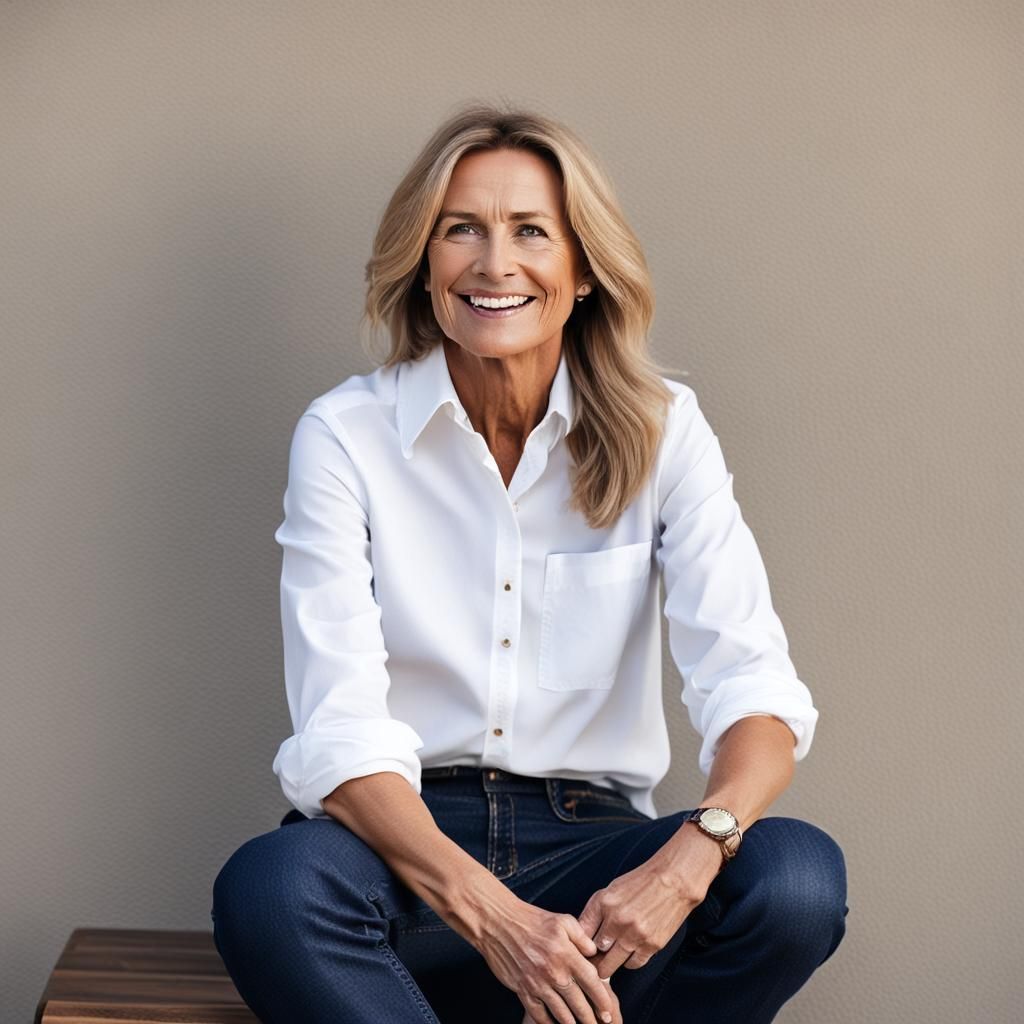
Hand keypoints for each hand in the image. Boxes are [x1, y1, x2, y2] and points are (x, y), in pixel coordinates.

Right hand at [474, 894, 622, 1023]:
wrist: (498, 924)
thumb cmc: (532, 919)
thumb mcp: (562, 920)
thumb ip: (582, 937)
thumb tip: (595, 952)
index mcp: (566, 954)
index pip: (592, 982)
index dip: (603, 1000)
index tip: (609, 1012)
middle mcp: (554, 972)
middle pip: (579, 1003)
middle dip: (591, 1018)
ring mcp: (538, 984)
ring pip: (561, 1013)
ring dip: (573, 1023)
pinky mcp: (523, 990)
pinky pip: (539, 1014)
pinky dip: (549, 1023)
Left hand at [578, 830, 720, 979]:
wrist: (674, 881)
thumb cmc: (641, 883)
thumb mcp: (612, 889)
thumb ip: (596, 911)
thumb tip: (583, 934)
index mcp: (603, 903)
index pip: (582, 933)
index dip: (580, 943)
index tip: (583, 948)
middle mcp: (617, 921)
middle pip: (595, 953)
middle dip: (593, 958)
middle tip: (595, 960)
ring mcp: (635, 935)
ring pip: (611, 964)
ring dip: (609, 964)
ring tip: (609, 961)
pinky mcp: (651, 945)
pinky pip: (633, 964)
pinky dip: (629, 962)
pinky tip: (629, 954)